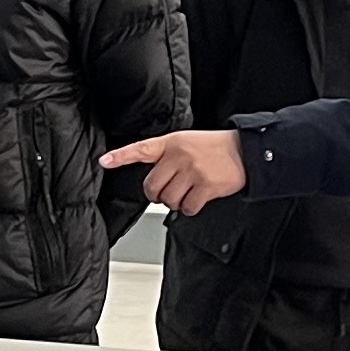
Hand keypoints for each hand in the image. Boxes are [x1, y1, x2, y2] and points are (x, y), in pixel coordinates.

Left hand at [101, 128, 247, 214]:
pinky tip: (198, 198)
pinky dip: (191, 207)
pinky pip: (187, 207)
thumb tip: (154, 183)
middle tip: (168, 192)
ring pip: (168, 200)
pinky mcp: (205, 186)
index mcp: (171, 143)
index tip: (104, 161)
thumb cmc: (214, 149)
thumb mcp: (187, 142)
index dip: (120, 156)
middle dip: (157, 195)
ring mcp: (192, 171)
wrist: (245, 151)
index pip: (141, 148)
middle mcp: (179, 156)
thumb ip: (168, 156)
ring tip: (188, 192)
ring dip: (176, 202)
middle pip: (152, 186)